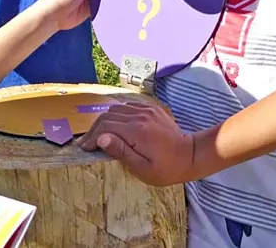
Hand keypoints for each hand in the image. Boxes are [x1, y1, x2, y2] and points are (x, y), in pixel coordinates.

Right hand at [76, 102, 193, 186]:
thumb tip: (101, 138)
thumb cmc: (166, 168)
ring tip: (98, 135)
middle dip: (94, 129)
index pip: (105, 128)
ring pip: (116, 109)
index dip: (92, 138)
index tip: (85, 148)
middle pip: (108, 116)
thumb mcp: (142, 168)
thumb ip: (121, 152)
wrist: (190, 155)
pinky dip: (117, 114)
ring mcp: (146, 109)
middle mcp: (140, 116)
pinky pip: (128, 106)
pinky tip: (115, 125)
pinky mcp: (151, 108)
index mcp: (137, 131)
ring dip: (104, 121)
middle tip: (87, 143)